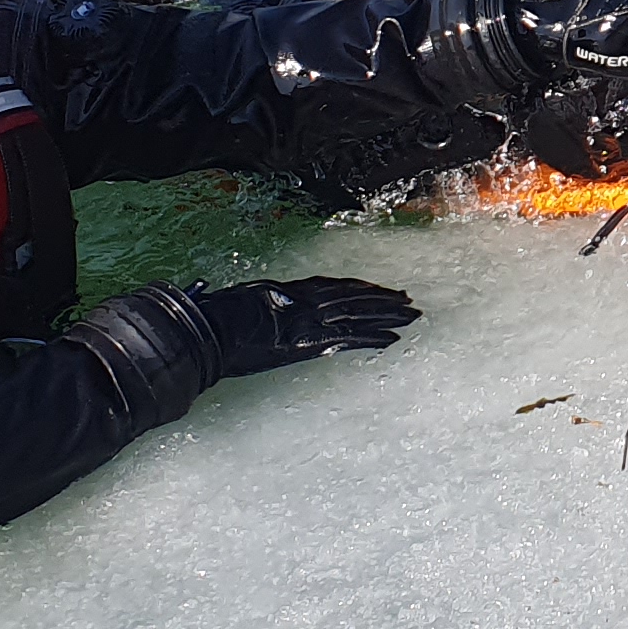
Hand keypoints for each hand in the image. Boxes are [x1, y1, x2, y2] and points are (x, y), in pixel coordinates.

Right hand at [182, 275, 420, 375]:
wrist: (216, 329)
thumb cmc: (220, 319)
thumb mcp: (244, 305)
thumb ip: (263, 305)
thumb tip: (265, 307)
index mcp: (292, 291)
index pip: (334, 287)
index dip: (359, 289)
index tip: (378, 290)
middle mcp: (307, 301)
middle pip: (354, 298)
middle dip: (383, 300)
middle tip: (408, 301)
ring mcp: (311, 319)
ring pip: (360, 314)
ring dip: (388, 315)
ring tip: (411, 316)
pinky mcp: (312, 342)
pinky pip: (350, 339)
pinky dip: (373, 338)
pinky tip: (393, 340)